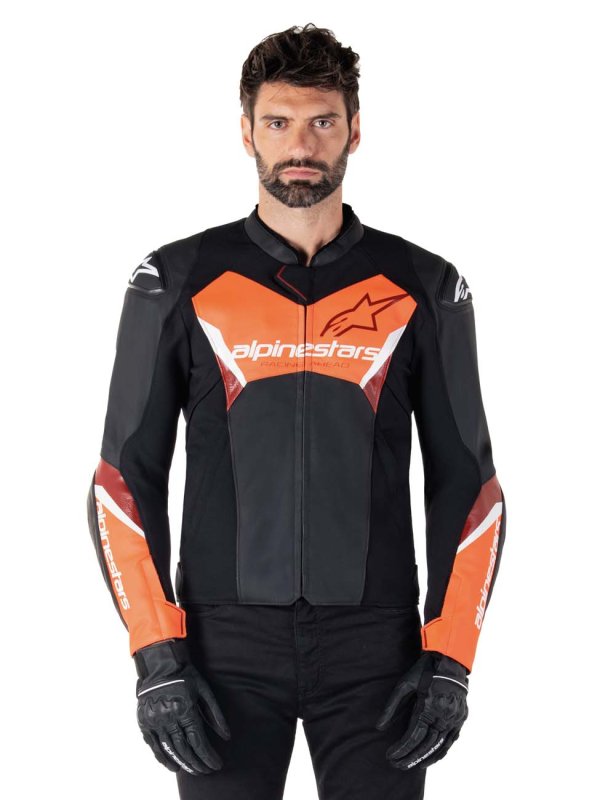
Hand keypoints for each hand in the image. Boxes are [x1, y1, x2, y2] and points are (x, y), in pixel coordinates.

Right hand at [134, 638, 230, 774]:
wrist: (160, 664)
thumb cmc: (186, 675)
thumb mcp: (204, 690)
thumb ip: (215, 714)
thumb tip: (226, 736)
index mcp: (185, 710)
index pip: (199, 742)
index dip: (208, 756)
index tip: (216, 765)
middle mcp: (169, 718)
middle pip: (185, 749)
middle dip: (198, 763)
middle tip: (206, 770)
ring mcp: (155, 721)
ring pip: (170, 750)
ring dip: (183, 763)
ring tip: (194, 770)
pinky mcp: (145, 722)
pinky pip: (154, 746)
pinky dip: (164, 758)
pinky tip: (173, 766)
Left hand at [375, 650, 467, 769]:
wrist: (449, 660)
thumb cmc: (423, 671)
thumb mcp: (404, 685)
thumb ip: (391, 706)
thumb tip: (378, 727)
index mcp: (429, 705)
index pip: (414, 735)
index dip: (401, 748)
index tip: (390, 756)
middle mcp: (444, 714)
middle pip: (426, 744)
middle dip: (410, 757)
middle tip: (397, 765)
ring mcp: (455, 717)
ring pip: (439, 746)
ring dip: (425, 759)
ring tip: (410, 766)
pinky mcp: (461, 718)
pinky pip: (451, 741)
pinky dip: (440, 752)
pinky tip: (429, 759)